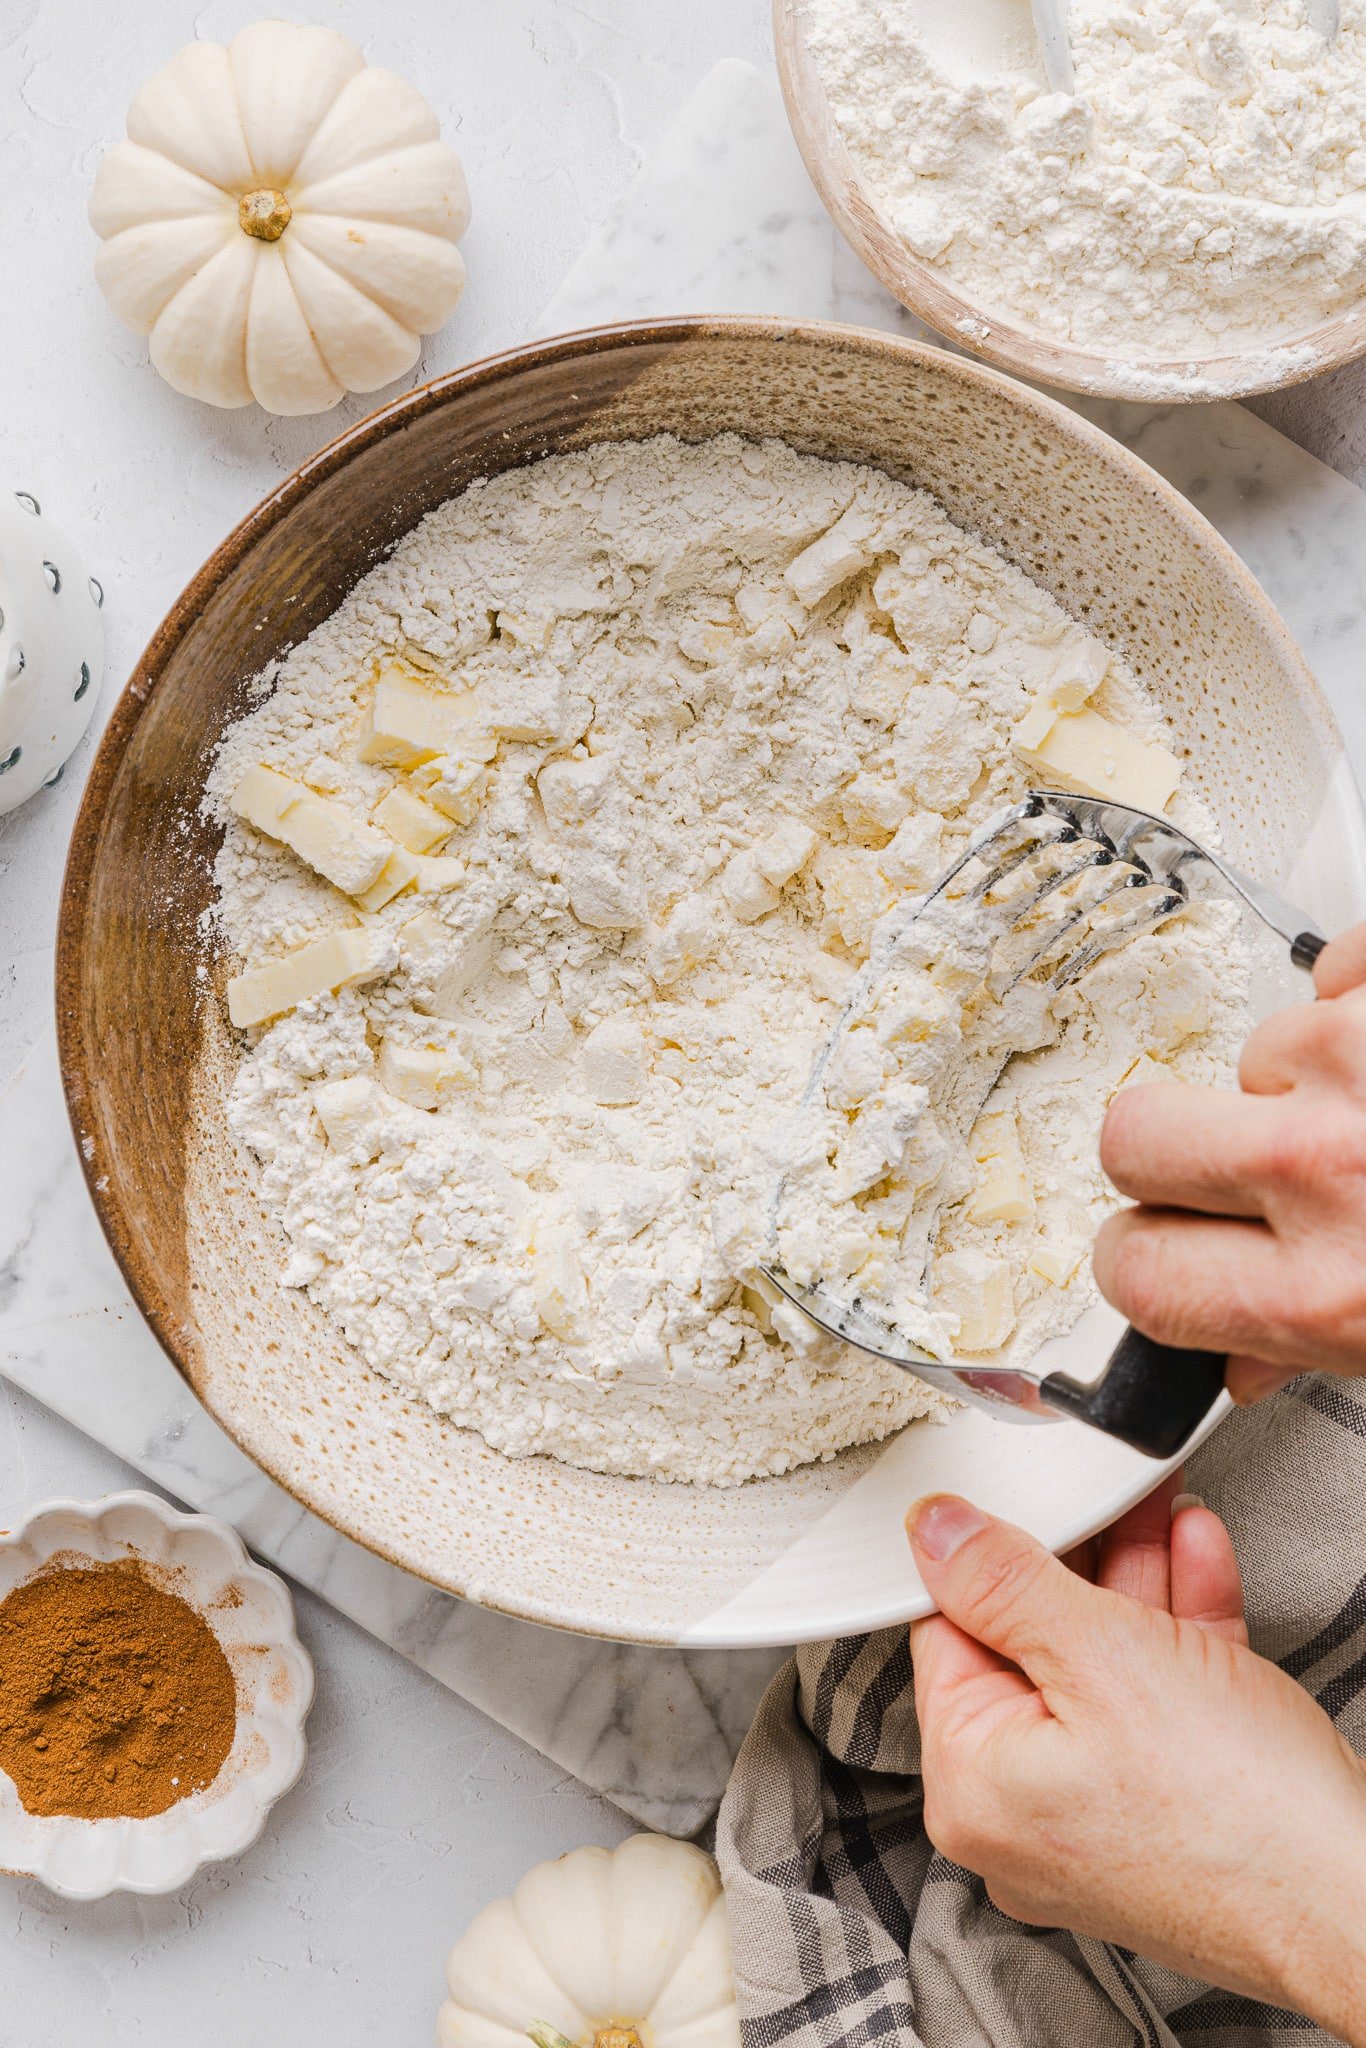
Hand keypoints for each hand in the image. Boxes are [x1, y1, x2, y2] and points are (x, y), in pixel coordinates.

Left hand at [907, 1480, 1365, 2042]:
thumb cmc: (1236, 1813)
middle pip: (1031, 1644)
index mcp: (973, 1787)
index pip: (949, 1635)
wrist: (1358, 1900)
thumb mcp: (1100, 1654)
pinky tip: (1195, 1556)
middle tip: (1100, 1492)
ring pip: (1103, 1664)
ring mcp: (1098, 1813)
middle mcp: (1023, 1813)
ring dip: (1135, 1575)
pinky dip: (1177, 1626)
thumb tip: (937, 1532)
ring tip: (1155, 1504)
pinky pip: (1156, 1698)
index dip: (982, 1555)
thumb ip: (1005, 1581)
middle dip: (1078, 1555)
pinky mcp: (1167, 1809)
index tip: (1018, 1500)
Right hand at [1095, 920, 1365, 1403]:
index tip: (1160, 1245)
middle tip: (1246, 1166)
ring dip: (1306, 1077)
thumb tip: (1238, 1355)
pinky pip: (1330, 965)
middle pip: (1133, 1135)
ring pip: (1250, 1051)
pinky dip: (1362, 998)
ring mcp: (1359, 1057)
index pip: (1135, 1269)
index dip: (1142, 1256)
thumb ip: (1312, 1345)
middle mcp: (1328, 1169)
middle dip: (1177, 1152)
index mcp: (1330, 1289)